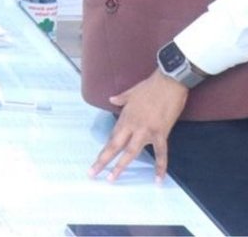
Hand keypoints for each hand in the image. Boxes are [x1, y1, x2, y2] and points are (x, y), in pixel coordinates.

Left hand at [89, 68, 189, 182]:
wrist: (169, 83)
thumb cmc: (150, 87)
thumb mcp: (131, 92)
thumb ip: (120, 99)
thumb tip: (112, 99)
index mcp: (124, 118)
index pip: (111, 137)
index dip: (104, 150)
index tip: (96, 161)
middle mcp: (132, 126)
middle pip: (115, 147)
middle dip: (103, 161)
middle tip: (92, 173)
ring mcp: (146, 131)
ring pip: (131, 152)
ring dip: (121, 166)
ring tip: (112, 178)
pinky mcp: (161, 133)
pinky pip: (161, 153)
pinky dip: (160, 166)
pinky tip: (158, 179)